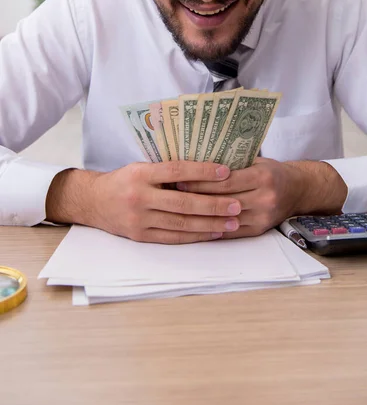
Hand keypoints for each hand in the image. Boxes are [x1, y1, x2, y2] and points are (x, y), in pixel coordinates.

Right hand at [46, 161, 242, 243]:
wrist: (93, 201)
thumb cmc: (123, 180)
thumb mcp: (141, 167)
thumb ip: (166, 170)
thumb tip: (205, 169)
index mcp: (140, 174)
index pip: (177, 171)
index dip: (203, 172)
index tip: (226, 172)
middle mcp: (139, 197)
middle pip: (183, 202)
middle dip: (213, 204)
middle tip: (236, 204)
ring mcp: (139, 219)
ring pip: (181, 224)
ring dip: (210, 224)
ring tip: (232, 222)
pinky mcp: (140, 236)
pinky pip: (173, 237)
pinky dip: (195, 236)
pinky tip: (213, 233)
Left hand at [176, 157, 296, 238]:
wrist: (298, 190)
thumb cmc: (271, 171)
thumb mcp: (256, 161)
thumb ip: (232, 163)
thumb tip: (196, 161)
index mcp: (262, 177)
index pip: (225, 181)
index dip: (201, 182)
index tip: (179, 180)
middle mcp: (264, 198)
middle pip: (223, 200)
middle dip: (196, 198)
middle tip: (172, 195)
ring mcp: (262, 217)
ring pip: (224, 218)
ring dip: (200, 215)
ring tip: (179, 209)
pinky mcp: (258, 230)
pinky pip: (230, 232)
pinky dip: (211, 227)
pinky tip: (194, 224)